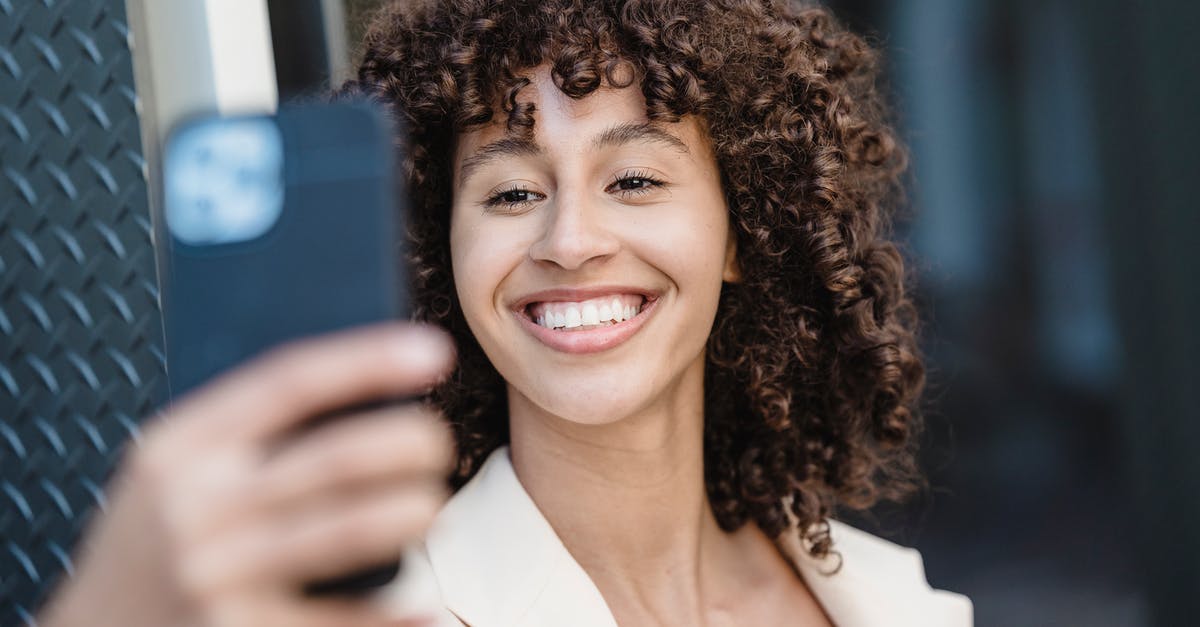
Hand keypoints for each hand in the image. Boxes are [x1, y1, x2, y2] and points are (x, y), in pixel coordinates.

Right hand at [38, 324, 454, 626]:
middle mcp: (198, 508)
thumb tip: (362, 386)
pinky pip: (345, 622)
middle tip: (436, 443)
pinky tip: (427, 603)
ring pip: (351, 530)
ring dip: (413, 512)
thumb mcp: (167, 469)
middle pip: (336, 457)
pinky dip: (399, 612)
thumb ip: (240, 428)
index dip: (369, 360)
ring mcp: (218, 577)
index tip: (433, 350)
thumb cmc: (148, 544)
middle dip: (411, 443)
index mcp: (181, 446)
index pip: (289, 381)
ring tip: (429, 505)